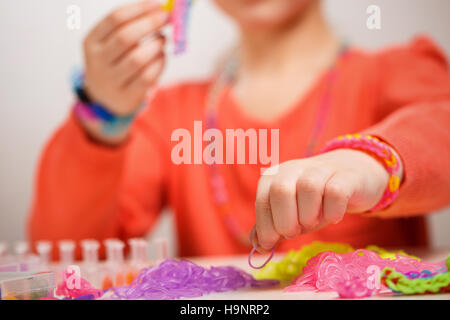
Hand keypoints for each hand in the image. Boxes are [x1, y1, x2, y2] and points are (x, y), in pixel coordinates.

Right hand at [81, 1, 168, 142]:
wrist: (105, 99)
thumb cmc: (114, 62)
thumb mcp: (110, 43)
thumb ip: (129, 26)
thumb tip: (158, 8)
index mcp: (92, 41)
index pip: (115, 19)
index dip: (139, 9)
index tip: (158, 4)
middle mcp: (98, 61)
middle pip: (126, 37)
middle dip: (150, 24)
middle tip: (166, 18)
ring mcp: (111, 80)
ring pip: (137, 59)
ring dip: (156, 45)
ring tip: (162, 39)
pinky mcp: (126, 96)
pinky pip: (147, 77)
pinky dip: (159, 63)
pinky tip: (162, 56)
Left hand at [250, 149, 399, 251]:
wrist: (349, 177)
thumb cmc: (313, 201)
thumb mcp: (289, 214)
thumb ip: (271, 228)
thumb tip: (258, 247)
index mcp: (274, 177)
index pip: (262, 201)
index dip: (265, 227)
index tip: (272, 242)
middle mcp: (294, 169)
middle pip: (281, 190)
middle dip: (285, 221)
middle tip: (295, 232)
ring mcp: (320, 169)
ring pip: (308, 188)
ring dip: (308, 215)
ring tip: (312, 222)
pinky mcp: (345, 176)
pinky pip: (335, 192)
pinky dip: (332, 211)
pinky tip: (333, 218)